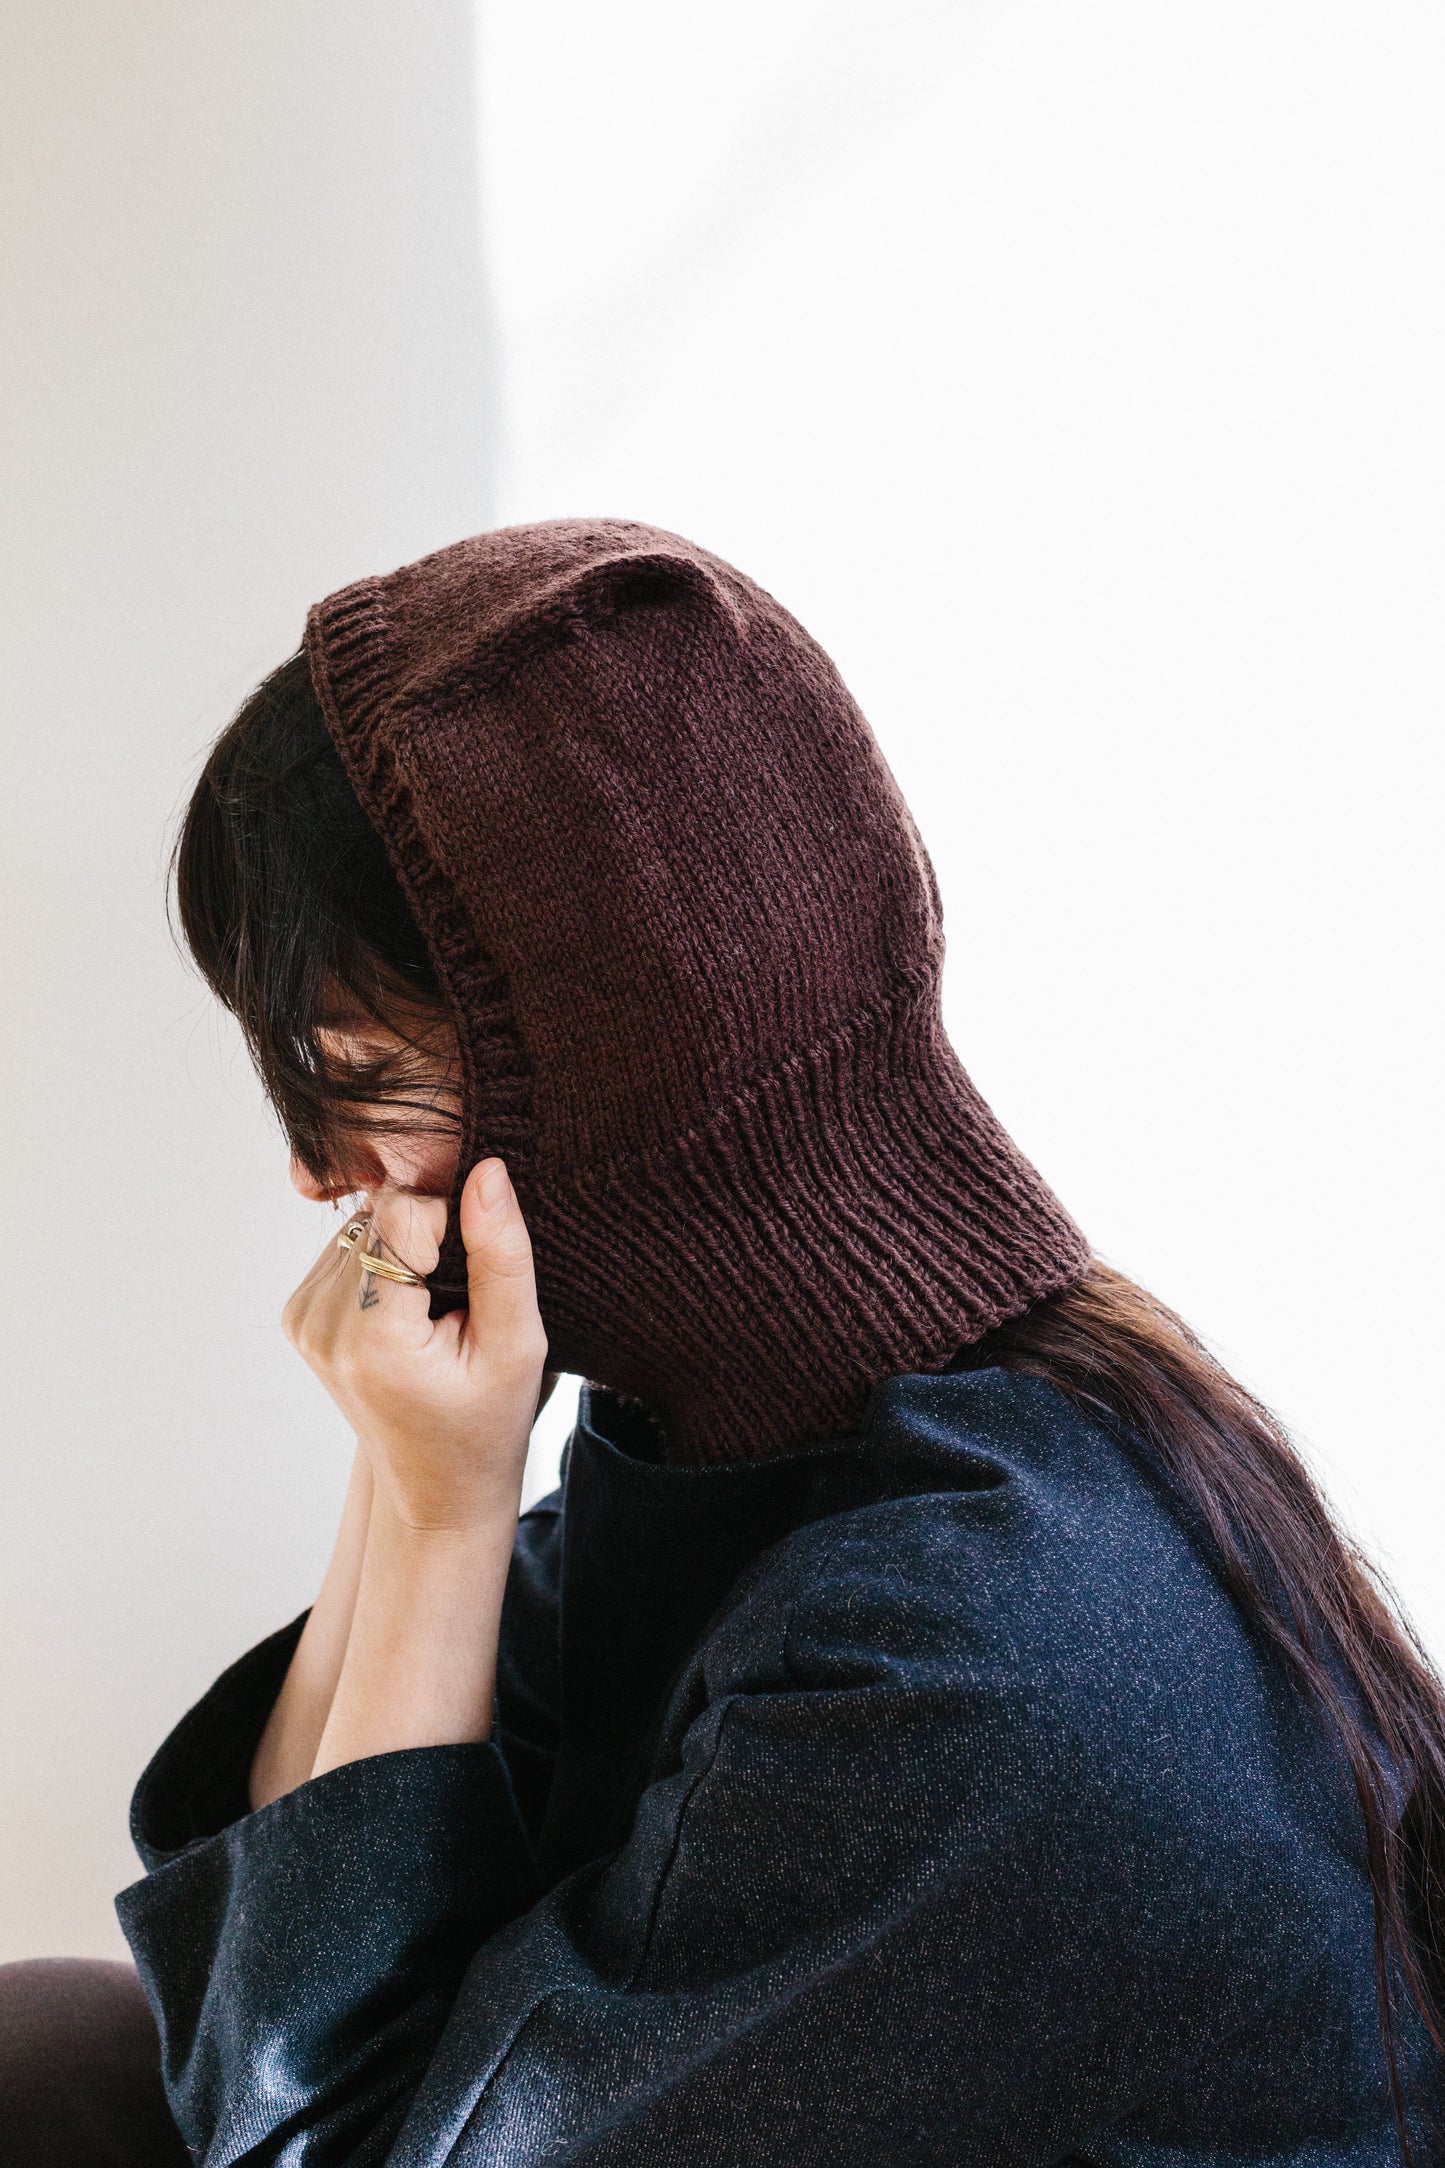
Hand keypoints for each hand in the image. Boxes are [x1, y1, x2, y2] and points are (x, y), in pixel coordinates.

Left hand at [282, 1159, 547, 1534]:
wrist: (435, 1485)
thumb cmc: (487, 1422)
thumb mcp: (516, 1343)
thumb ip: (502, 1254)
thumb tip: (488, 1170)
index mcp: (371, 1338)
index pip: (405, 1213)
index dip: (453, 1223)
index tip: (476, 1275)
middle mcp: (320, 1324)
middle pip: (381, 1213)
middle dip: (429, 1234)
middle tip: (460, 1296)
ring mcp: (301, 1320)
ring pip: (364, 1223)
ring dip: (407, 1245)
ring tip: (437, 1306)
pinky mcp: (298, 1315)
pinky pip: (349, 1246)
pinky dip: (385, 1259)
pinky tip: (411, 1306)